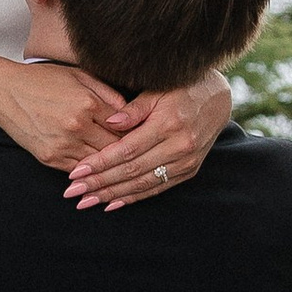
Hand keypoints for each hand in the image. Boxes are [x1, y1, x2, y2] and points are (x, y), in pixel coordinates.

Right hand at [0, 54, 131, 171]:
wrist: (4, 92)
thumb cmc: (42, 80)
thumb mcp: (79, 76)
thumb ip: (108, 93)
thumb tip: (131, 111)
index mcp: (88, 103)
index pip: (125, 125)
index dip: (136, 131)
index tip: (144, 134)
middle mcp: (77, 126)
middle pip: (115, 148)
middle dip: (127, 150)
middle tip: (138, 152)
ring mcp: (63, 144)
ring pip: (99, 163)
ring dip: (110, 164)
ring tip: (122, 164)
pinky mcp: (50, 158)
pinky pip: (79, 169)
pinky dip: (90, 169)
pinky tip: (97, 167)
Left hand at [64, 67, 234, 208]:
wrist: (218, 99)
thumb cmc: (181, 88)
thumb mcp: (157, 89)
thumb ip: (133, 109)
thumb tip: (109, 122)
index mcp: (168, 123)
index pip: (126, 150)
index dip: (99, 163)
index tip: (76, 173)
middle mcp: (179, 146)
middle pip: (131, 170)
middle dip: (99, 183)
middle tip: (73, 193)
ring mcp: (186, 161)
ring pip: (143, 184)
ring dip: (112, 195)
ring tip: (87, 201)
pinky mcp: (189, 171)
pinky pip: (157, 188)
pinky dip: (134, 197)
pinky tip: (112, 204)